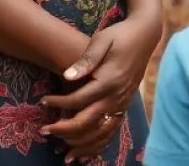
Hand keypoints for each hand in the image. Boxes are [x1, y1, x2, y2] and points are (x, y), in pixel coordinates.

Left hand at [42, 16, 158, 162]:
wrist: (145, 34)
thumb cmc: (121, 35)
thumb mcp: (102, 39)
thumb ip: (86, 59)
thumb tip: (66, 76)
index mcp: (109, 80)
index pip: (78, 100)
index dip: (58, 103)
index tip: (43, 101)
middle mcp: (116, 96)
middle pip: (86, 122)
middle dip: (63, 129)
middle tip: (44, 130)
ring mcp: (122, 103)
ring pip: (99, 133)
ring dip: (79, 144)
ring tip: (61, 149)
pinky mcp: (125, 105)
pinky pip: (111, 131)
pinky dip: (98, 145)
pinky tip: (85, 154)